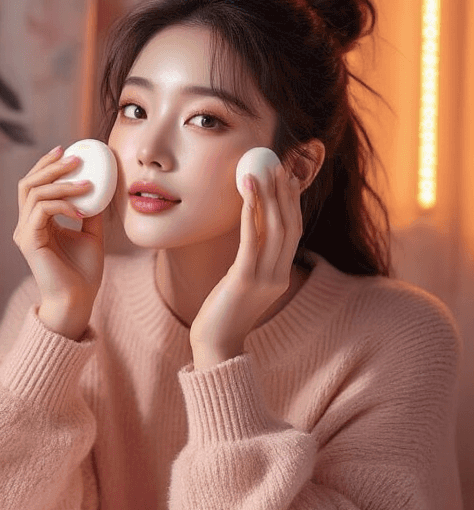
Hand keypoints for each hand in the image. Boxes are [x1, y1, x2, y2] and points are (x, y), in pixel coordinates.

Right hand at [13, 145, 105, 335]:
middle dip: (50, 166)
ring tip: (86, 182)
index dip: (47, 165)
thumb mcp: (92, 234)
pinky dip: (62, 205)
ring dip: (62, 184)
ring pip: (34, 193)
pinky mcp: (29, 241)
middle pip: (28, 183)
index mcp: (37, 223)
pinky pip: (42, 210)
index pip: (35, 185)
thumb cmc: (84, 273)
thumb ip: (91, 211)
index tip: (67, 150)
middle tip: (75, 158)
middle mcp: (26, 226)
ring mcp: (25, 233)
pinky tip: (81, 210)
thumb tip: (102, 187)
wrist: (78, 300)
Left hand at [189, 162, 302, 367]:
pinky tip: (247, 194)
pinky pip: (252, 241)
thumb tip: (250, 231)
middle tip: (277, 165)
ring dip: (268, 196)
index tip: (287, 178)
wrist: (215, 344)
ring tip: (260, 170)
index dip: (292, 203)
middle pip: (289, 226)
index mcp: (281, 275)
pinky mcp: (245, 280)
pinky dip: (252, 213)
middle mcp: (279, 276)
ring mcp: (265, 279)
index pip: (294, 232)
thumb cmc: (223, 313)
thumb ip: (251, 260)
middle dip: (284, 193)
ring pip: (275, 230)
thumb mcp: (242, 283)